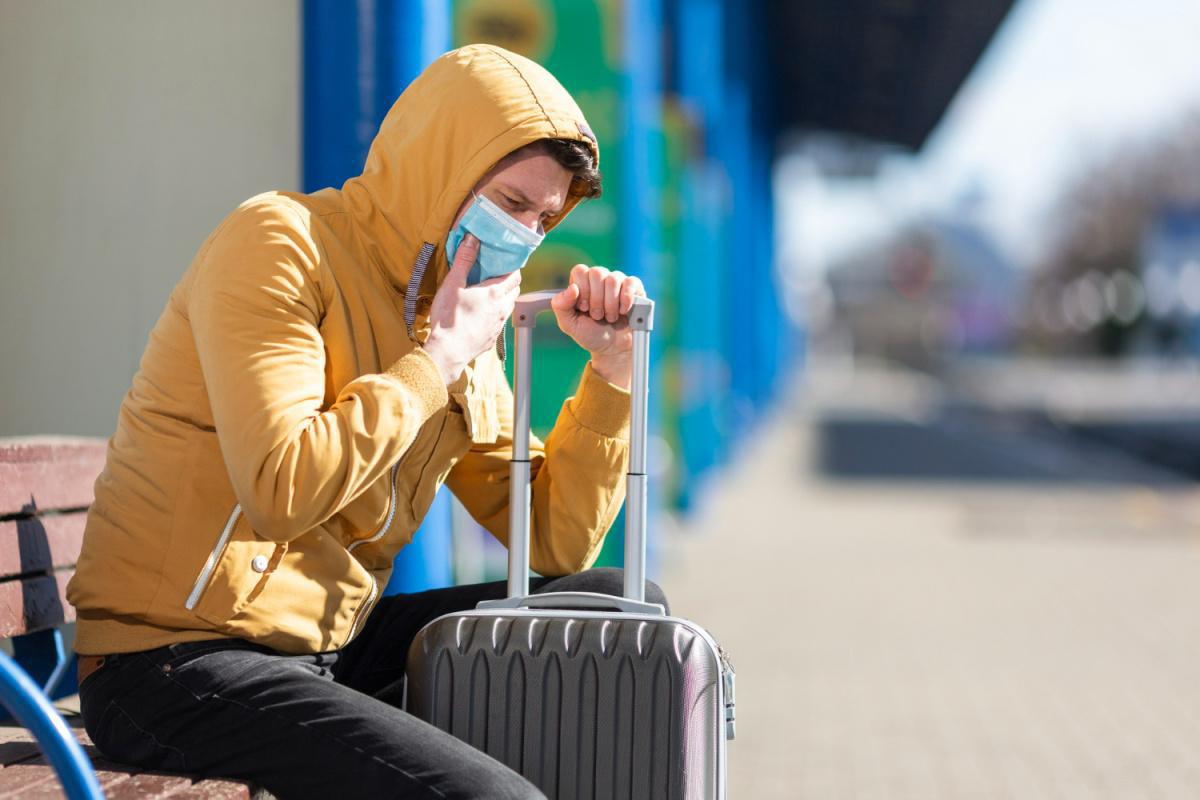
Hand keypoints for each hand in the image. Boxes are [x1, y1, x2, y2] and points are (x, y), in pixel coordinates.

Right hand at [421, 234, 521, 383]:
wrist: (447, 352)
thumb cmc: (449, 318)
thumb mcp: (453, 284)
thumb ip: (464, 260)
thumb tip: (472, 239)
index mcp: (494, 293)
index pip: (515, 276)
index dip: (512, 268)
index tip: (504, 263)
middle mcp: (502, 309)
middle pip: (515, 291)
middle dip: (510, 282)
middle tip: (496, 276)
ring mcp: (499, 325)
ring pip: (509, 307)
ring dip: (504, 299)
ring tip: (489, 295)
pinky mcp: (492, 338)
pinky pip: (500, 322)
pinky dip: (496, 315)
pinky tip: (483, 315)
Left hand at [550, 265, 644, 388]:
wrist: (613, 349)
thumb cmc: (591, 334)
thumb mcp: (569, 324)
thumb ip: (561, 306)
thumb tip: (572, 288)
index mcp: (582, 283)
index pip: (580, 271)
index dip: (582, 290)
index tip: (584, 308)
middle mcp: (600, 279)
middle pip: (597, 273)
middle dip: (596, 300)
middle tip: (597, 316)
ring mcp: (618, 282)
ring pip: (613, 279)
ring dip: (610, 304)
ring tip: (610, 317)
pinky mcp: (635, 289)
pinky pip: (631, 283)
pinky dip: (626, 299)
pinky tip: (623, 311)